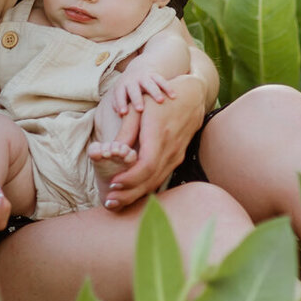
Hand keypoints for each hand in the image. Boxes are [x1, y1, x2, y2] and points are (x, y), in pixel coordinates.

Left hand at [103, 74, 203, 209]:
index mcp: (159, 135)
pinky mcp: (177, 157)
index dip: (130, 178)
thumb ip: (126, 131)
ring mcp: (176, 155)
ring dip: (136, 194)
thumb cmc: (159, 99)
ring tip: (117, 202)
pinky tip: (132, 192)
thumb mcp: (139, 109)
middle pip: (150, 179)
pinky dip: (146, 187)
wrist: (191, 96)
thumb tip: (110, 150)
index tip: (112, 184)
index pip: (146, 166)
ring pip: (156, 181)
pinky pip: (161, 176)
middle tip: (109, 203)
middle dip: (129, 193)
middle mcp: (171, 149)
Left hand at [112, 61, 177, 116]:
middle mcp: (132, 80)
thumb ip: (118, 104)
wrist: (138, 70)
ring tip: (160, 101)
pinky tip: (173, 96)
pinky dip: (167, 88)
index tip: (123, 113)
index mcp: (121, 86)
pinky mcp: (154, 75)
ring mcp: (144, 77)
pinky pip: (162, 80)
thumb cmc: (128, 90)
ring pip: (149, 84)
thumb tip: (119, 114)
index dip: (120, 103)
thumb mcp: (120, 94)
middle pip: (134, 89)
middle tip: (140, 109)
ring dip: (155, 92)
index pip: (119, 94)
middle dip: (136, 99)